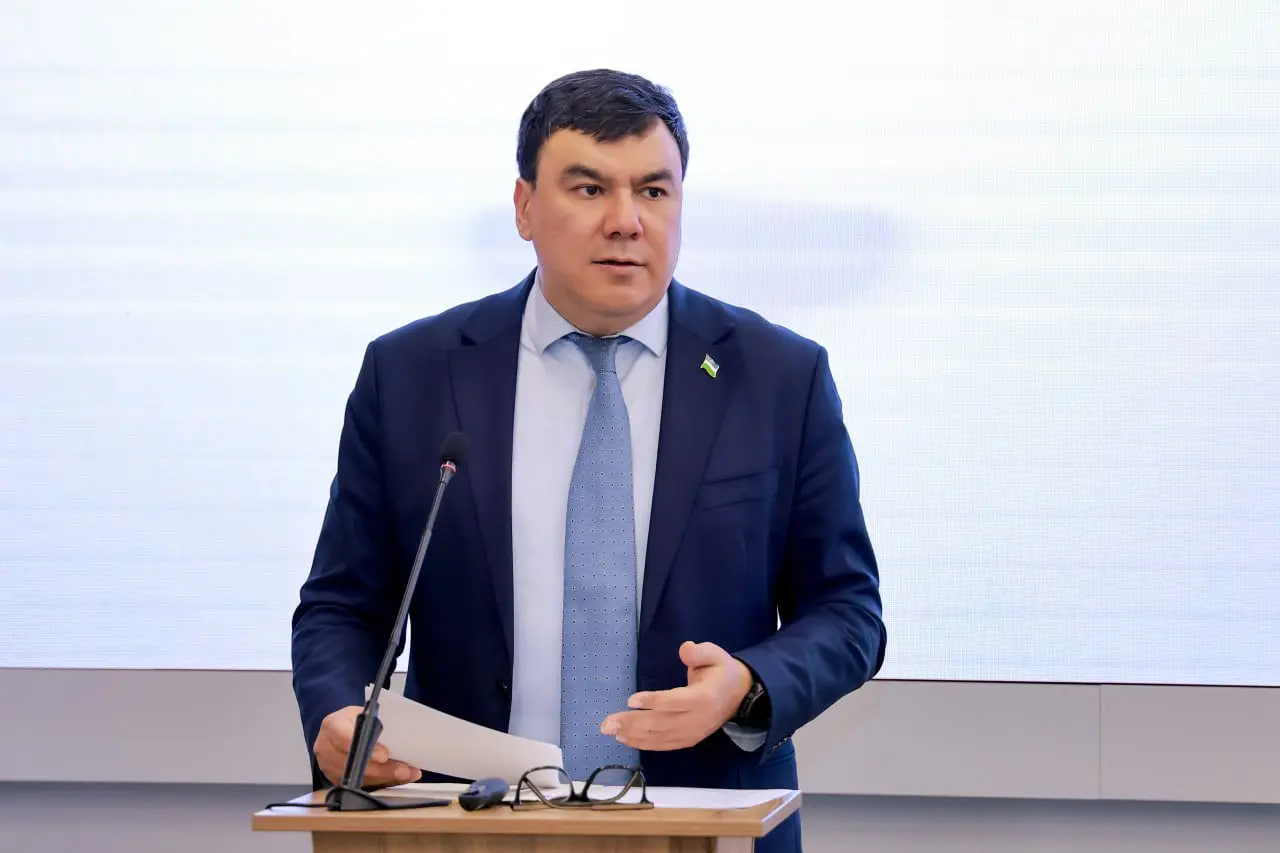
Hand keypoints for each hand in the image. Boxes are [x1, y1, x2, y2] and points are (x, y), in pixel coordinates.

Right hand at [314, 705, 420, 787]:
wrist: (338, 729)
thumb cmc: (354, 720)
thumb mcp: (365, 713)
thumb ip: (377, 724)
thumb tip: (401, 738)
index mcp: (332, 725)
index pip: (345, 737)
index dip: (365, 748)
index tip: (384, 756)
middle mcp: (326, 748)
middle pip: (353, 763)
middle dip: (381, 769)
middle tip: (403, 770)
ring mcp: (328, 766)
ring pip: (357, 779)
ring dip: (384, 778)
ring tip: (405, 774)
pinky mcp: (335, 780)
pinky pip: (359, 786)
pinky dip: (381, 782)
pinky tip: (396, 778)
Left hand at [600, 641, 752, 750]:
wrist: (739, 695)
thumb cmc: (721, 671)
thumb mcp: (716, 654)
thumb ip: (700, 652)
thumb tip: (686, 649)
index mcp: (705, 697)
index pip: (676, 702)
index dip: (654, 702)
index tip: (631, 700)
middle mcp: (698, 719)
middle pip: (662, 724)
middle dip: (633, 723)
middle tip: (608, 723)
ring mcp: (693, 733)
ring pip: (660, 737)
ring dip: (633, 735)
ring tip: (610, 730)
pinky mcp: (688, 740)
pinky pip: (663, 745)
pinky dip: (643, 744)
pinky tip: (625, 739)